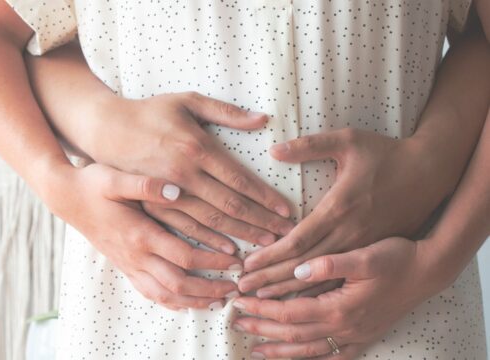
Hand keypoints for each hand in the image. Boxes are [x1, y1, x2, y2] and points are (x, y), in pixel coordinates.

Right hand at [48, 162, 242, 310]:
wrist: (66, 198)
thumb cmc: (92, 185)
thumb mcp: (115, 178)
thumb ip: (145, 184)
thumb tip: (177, 189)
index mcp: (140, 234)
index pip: (185, 256)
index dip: (213, 261)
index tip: (236, 260)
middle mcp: (136, 255)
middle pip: (179, 284)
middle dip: (209, 289)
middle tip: (235, 289)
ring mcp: (129, 264)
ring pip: (165, 295)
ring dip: (194, 301)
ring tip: (217, 302)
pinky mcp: (124, 266)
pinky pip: (149, 293)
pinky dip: (171, 302)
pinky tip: (186, 303)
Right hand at [89, 91, 293, 252]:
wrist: (105, 129)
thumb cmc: (150, 112)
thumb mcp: (187, 101)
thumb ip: (226, 112)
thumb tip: (263, 119)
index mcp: (197, 148)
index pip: (240, 180)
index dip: (266, 198)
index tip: (287, 211)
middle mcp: (185, 174)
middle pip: (231, 205)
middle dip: (261, 222)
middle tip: (285, 235)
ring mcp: (168, 192)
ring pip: (212, 221)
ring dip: (241, 234)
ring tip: (265, 245)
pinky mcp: (154, 205)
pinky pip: (186, 228)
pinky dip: (209, 241)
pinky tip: (228, 249)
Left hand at [231, 237, 442, 358]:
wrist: (427, 272)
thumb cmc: (396, 259)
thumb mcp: (365, 255)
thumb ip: (330, 264)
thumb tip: (297, 269)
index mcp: (339, 307)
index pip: (288, 312)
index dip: (261, 309)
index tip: (239, 302)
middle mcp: (344, 327)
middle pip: (293, 333)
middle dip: (261, 329)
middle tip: (236, 324)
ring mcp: (355, 336)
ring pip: (309, 350)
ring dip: (280, 350)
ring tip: (256, 351)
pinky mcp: (364, 337)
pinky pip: (334, 357)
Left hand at [238, 128, 449, 296]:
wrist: (430, 173)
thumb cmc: (385, 154)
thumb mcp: (348, 140)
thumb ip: (310, 145)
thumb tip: (273, 150)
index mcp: (338, 208)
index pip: (296, 241)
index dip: (269, 256)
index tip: (247, 266)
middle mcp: (348, 233)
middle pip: (303, 265)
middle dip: (271, 279)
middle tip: (242, 290)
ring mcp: (361, 246)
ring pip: (320, 276)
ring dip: (289, 289)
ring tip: (262, 300)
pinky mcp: (370, 250)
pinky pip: (340, 276)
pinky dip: (316, 289)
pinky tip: (299, 297)